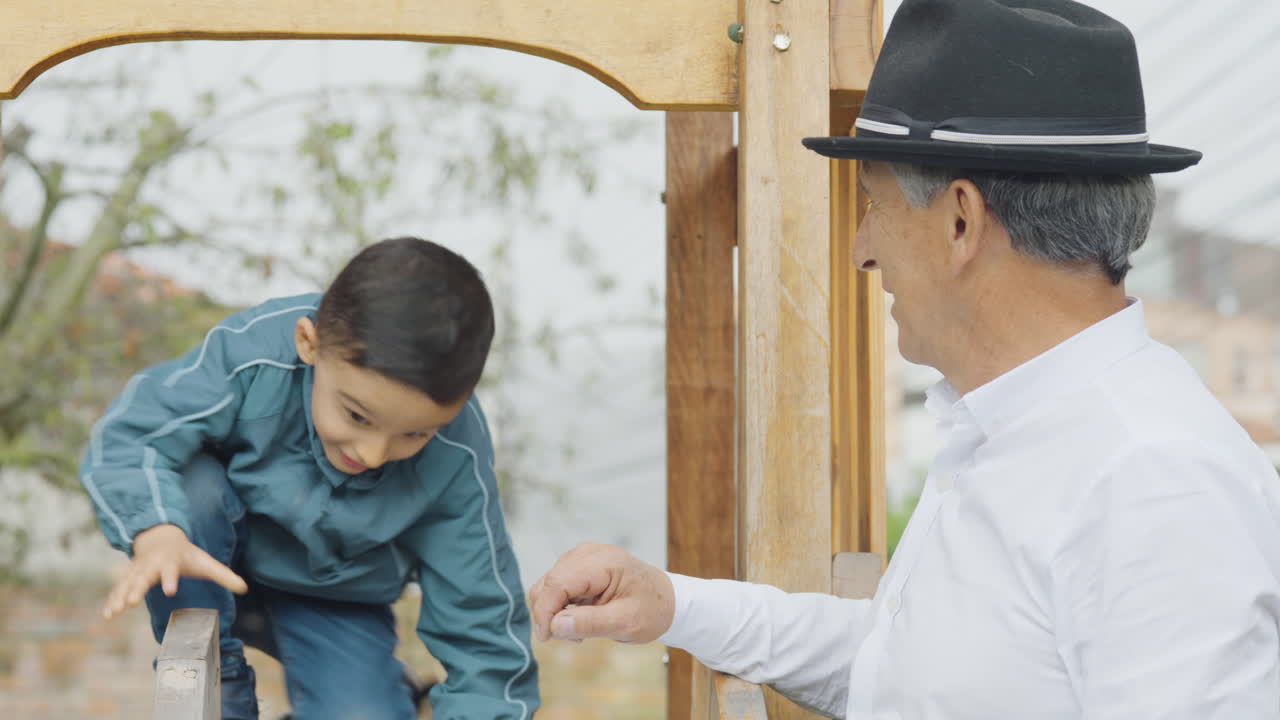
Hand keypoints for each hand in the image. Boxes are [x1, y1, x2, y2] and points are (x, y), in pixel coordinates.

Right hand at [102, 523, 247, 618]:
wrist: (161, 537)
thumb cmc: (186, 554)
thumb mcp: (206, 562)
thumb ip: (224, 575)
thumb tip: (245, 588)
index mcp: (171, 561)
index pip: (171, 570)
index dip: (171, 579)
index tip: (171, 590)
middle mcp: (152, 565)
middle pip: (144, 577)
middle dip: (137, 588)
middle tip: (131, 602)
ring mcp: (138, 570)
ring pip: (127, 583)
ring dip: (119, 596)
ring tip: (113, 613)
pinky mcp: (129, 577)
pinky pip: (118, 588)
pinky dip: (112, 599)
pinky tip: (107, 614)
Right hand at [528, 543, 674, 643]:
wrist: (667, 601)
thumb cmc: (651, 610)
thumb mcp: (626, 623)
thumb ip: (591, 623)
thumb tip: (555, 625)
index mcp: (603, 562)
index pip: (558, 582)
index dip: (545, 610)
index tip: (546, 636)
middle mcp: (589, 553)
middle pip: (548, 582)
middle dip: (550, 613)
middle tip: (572, 638)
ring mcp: (583, 557)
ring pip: (548, 584)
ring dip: (555, 611)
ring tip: (579, 630)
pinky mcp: (580, 566)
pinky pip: (557, 585)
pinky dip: (560, 605)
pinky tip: (579, 618)